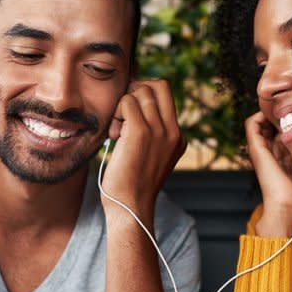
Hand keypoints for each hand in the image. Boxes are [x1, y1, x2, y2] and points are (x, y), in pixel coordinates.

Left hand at [101, 80, 186, 224]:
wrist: (130, 207)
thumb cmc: (132, 186)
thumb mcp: (149, 159)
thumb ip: (150, 136)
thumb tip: (130, 109)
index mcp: (178, 138)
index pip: (166, 96)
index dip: (144, 96)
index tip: (129, 114)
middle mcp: (174, 131)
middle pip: (159, 84)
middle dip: (136, 91)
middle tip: (123, 113)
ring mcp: (160, 130)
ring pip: (141, 91)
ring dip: (122, 105)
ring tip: (117, 130)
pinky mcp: (141, 132)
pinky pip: (126, 102)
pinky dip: (115, 113)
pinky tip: (113, 135)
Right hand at [243, 112, 291, 236]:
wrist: (291, 211)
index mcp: (286, 163)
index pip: (287, 138)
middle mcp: (274, 156)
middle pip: (273, 128)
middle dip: (283, 115)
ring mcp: (264, 153)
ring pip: (260, 124)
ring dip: (269, 112)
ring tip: (283, 104)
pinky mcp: (256, 151)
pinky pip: (251, 125)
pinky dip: (259, 115)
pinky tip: (274, 111)